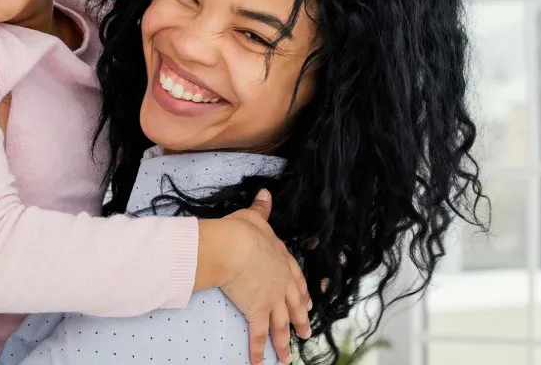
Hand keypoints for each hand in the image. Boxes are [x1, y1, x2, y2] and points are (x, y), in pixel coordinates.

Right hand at [206, 191, 311, 364]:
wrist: (234, 248)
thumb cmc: (242, 232)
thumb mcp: (254, 217)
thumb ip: (262, 208)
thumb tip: (266, 193)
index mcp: (282, 261)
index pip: (296, 279)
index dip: (301, 292)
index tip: (307, 302)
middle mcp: (281, 283)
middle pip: (294, 305)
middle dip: (300, 320)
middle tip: (306, 332)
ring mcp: (271, 299)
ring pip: (281, 325)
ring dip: (285, 343)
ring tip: (288, 358)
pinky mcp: (257, 311)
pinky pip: (259, 335)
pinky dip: (259, 350)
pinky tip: (259, 362)